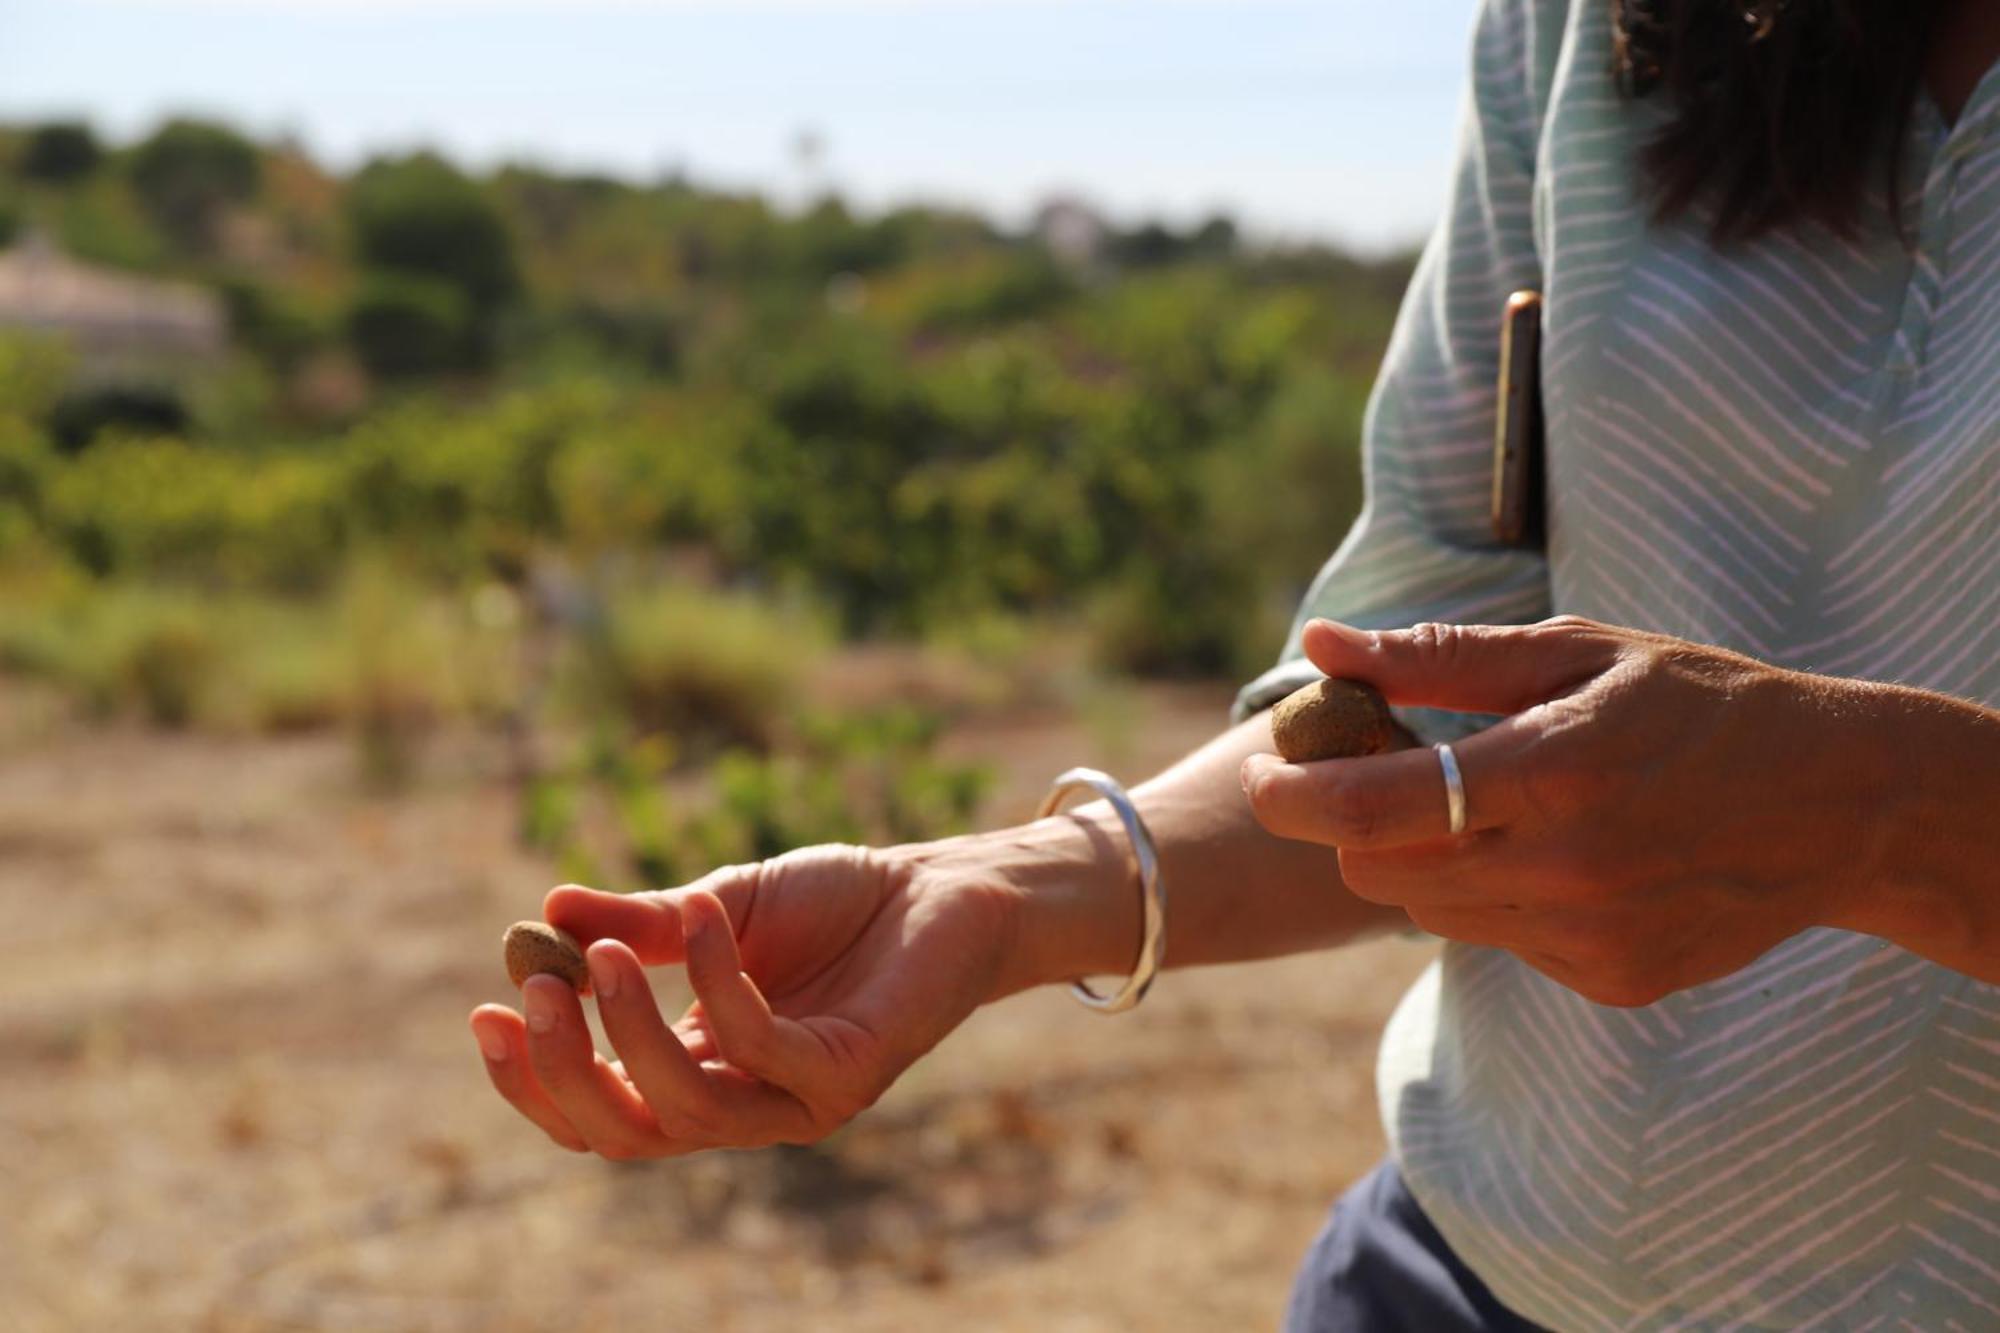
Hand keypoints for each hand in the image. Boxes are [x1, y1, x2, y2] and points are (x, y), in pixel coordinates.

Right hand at [468, 843, 1023, 1157]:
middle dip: (566, 1073)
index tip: (487, 1008)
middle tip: (532, 990)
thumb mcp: (717, 905)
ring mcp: (797, 1098)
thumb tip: (544, 910)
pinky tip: (703, 914)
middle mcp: (743, 1101)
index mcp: (697, 1070)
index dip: (535, 1078)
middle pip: (626, 1135)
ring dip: (633, 1034)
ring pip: (688, 1109)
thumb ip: (640, 922)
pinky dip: (718, 986)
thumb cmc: (834, 903)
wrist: (942, 887)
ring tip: (600, 956)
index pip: (598, 1112)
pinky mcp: (849, 1072)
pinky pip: (762, 1047)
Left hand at [1242, 616, 1991, 1004]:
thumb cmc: (1694, 702)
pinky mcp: (1611, 979)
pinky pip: (1500, 942)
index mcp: (1551, 770)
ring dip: (1425, 860)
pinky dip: (1497, 898)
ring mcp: (1590, 935)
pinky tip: (1558, 853)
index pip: (1369, 808)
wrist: (1836, 803)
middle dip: (1354, 825)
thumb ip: (1439, 656)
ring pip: (1431, 912)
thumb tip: (1320, 644)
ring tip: (1491, 805)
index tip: (1260, 777)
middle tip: (1382, 774)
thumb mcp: (1575, 650)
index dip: (1292, 796)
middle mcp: (1565, 867)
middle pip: (1379, 870)